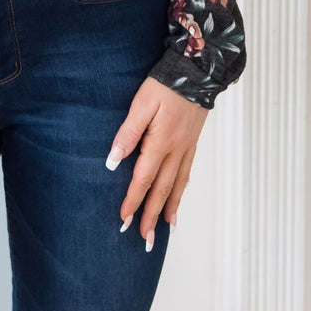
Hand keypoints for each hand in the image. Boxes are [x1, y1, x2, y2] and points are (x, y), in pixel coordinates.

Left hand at [105, 76, 208, 249]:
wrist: (197, 71)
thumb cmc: (165, 85)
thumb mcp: (141, 103)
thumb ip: (128, 132)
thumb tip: (113, 160)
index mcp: (160, 143)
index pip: (143, 179)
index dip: (133, 201)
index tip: (124, 221)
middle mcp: (175, 150)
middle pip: (161, 189)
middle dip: (151, 215)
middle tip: (144, 239)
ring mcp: (186, 148)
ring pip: (177, 185)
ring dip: (169, 208)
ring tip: (163, 229)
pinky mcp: (192, 142)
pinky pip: (187, 173)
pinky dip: (182, 190)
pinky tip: (178, 198)